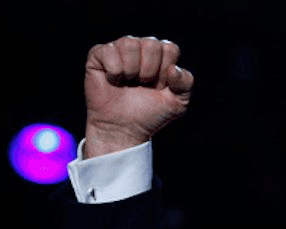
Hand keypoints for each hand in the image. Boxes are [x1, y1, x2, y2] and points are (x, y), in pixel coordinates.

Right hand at [83, 36, 193, 157]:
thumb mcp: (178, 102)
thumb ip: (186, 82)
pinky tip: (113, 81)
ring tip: (128, 82)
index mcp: (161, 55)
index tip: (159, 87)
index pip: (170, 49)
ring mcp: (120, 50)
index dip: (165, 72)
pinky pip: (109, 51)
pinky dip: (114, 71)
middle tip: (143, 85)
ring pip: (130, 43)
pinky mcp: (99, 55)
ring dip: (131, 69)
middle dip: (149, 71)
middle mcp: (141, 48)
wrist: (123, 128)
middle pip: (151, 44)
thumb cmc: (150, 114)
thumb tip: (172, 68)